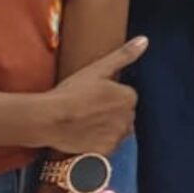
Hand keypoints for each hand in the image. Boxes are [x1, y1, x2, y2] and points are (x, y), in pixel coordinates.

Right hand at [39, 37, 145, 153]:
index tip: (92, 97)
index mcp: (129, 98)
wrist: (49, 119)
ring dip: (105, 128)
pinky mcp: (105, 151)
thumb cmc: (71, 92)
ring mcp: (117, 136)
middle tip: (86, 109)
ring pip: (115, 131)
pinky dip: (97, 142)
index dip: (108, 97)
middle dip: (109, 113)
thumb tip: (144, 41)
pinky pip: (106, 146)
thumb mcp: (98, 69)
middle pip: (121, 115)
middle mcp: (128, 118)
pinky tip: (83, 135)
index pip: (125, 98)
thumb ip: (124, 55)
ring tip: (84, 122)